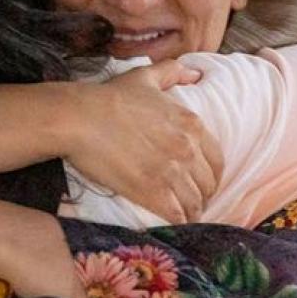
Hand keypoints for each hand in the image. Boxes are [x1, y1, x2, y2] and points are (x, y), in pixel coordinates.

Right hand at [66, 60, 223, 221]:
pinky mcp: (152, 192)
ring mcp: (172, 173)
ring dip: (193, 212)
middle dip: (204, 195)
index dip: (212, 174)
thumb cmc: (110, 97)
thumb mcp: (145, 76)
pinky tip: (176, 224)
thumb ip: (172, 72)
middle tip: (194, 202)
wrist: (80, 118)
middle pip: (208, 183)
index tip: (204, 181)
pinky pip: (177, 215)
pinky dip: (179, 222)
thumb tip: (195, 73)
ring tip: (186, 217)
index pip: (216, 159)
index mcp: (192, 124)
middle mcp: (188, 149)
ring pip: (195, 202)